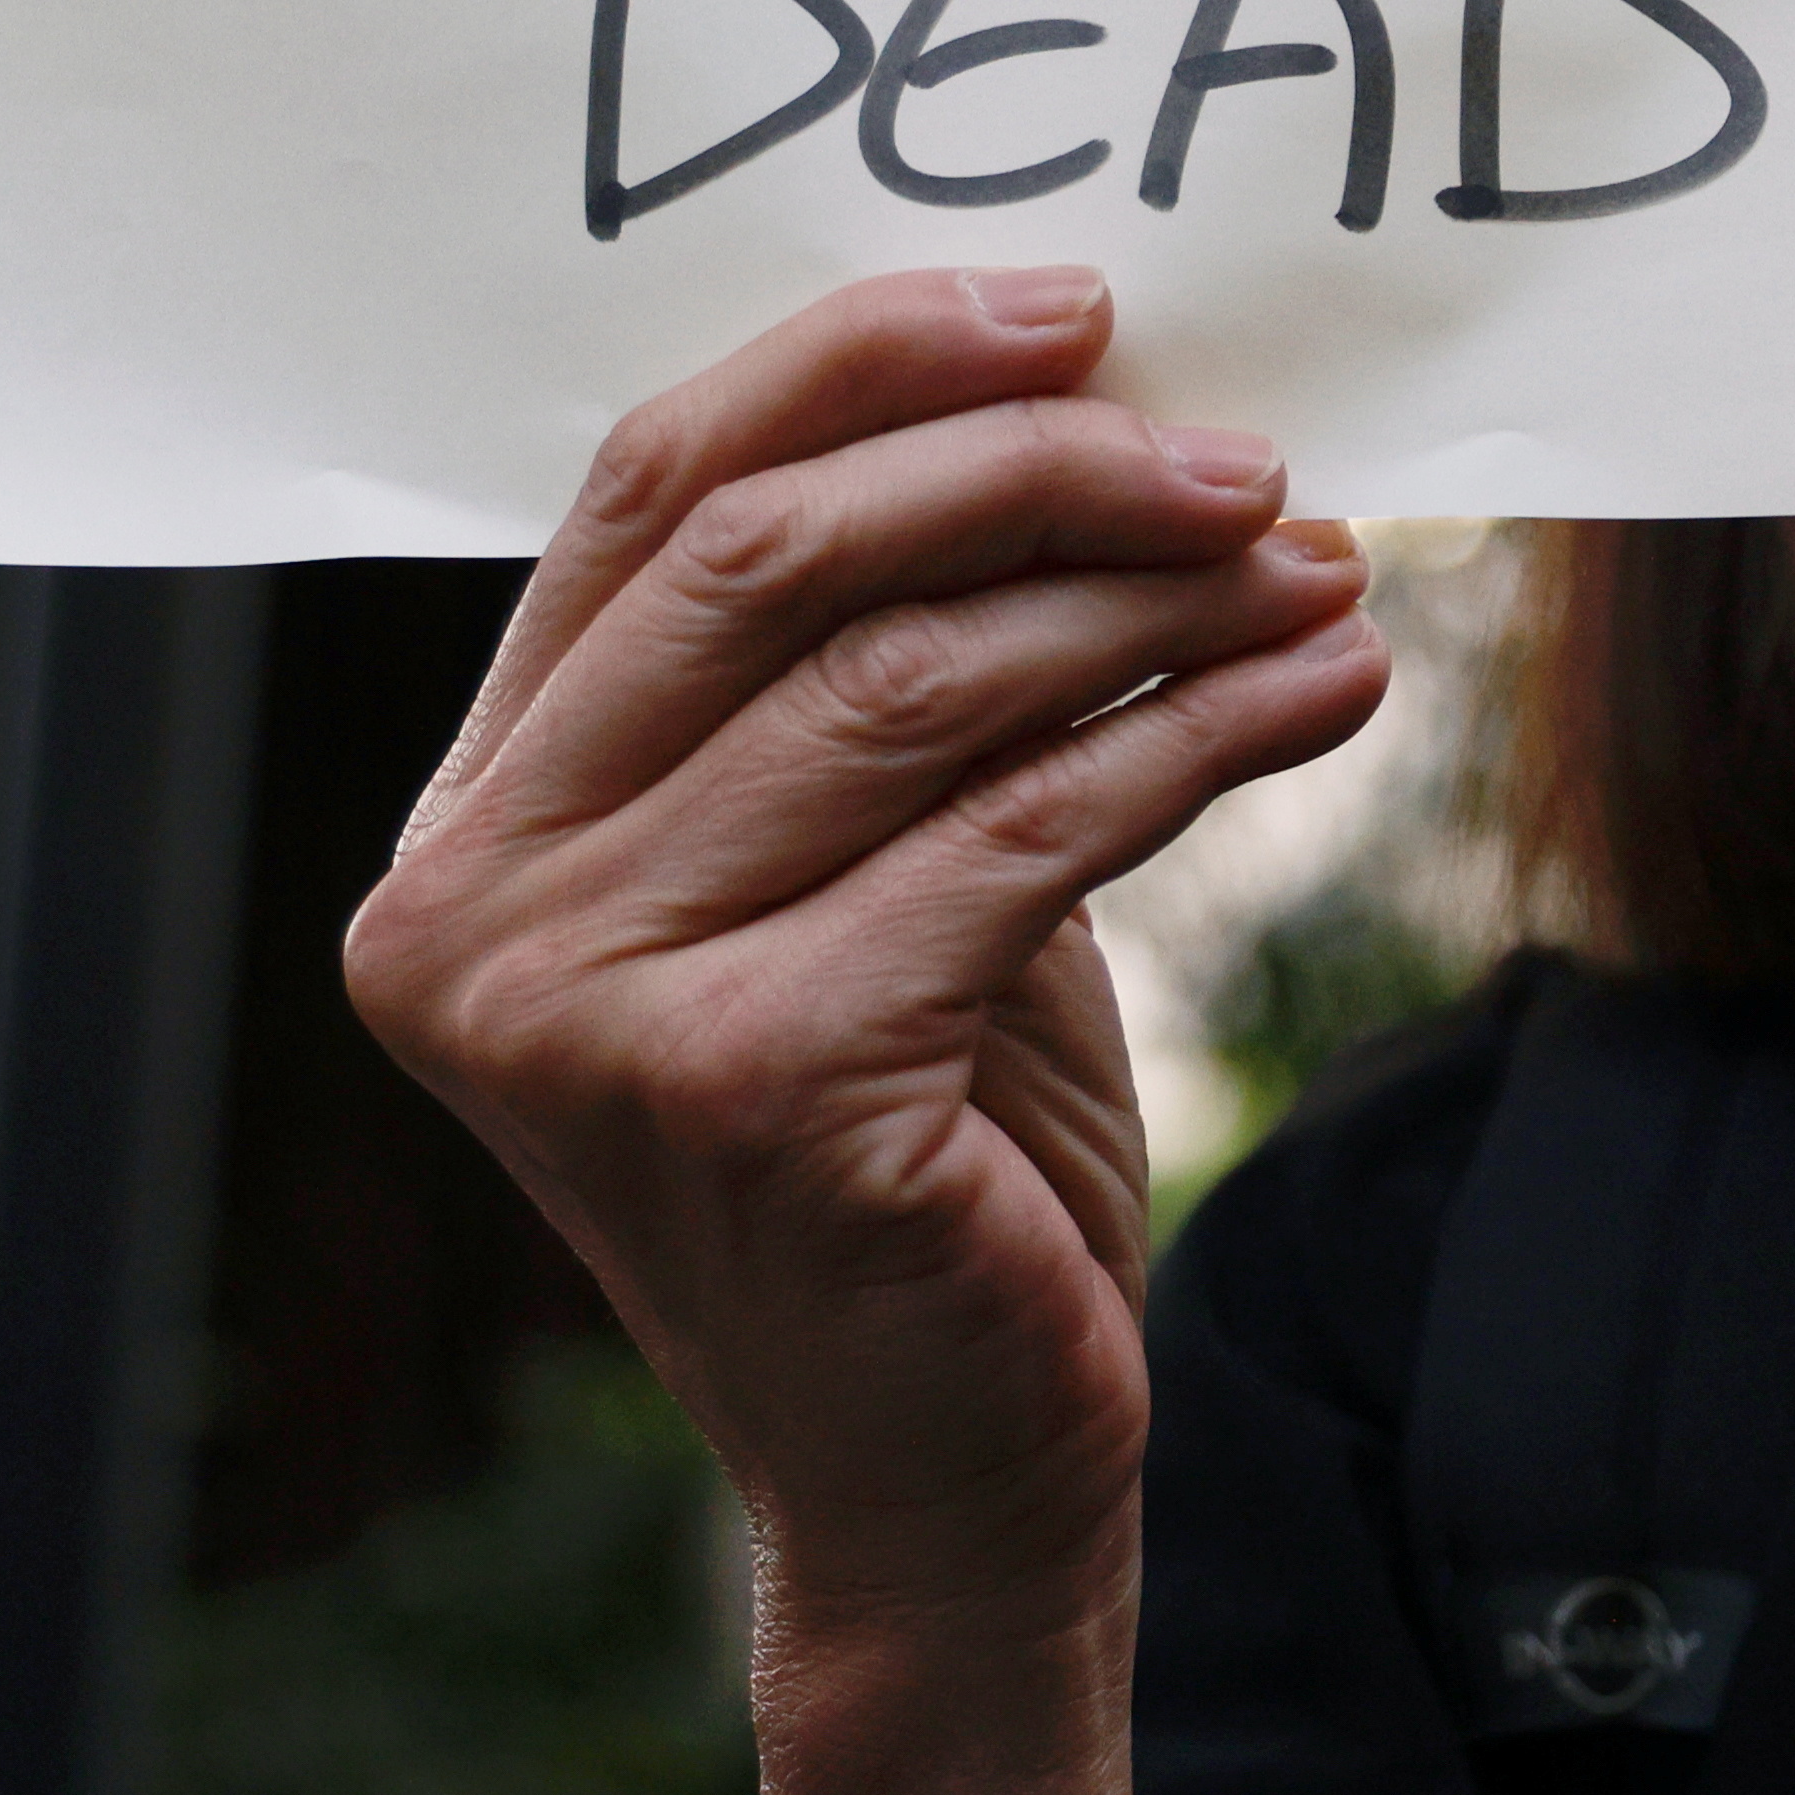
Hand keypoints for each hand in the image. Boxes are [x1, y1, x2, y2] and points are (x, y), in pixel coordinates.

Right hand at [349, 263, 1383, 1610]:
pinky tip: (1327, 690)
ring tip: (1319, 565)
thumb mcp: (862, 882)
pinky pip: (1022, 831)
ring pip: (912, 682)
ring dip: (1151, 598)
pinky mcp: (757, 1087)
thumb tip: (1074, 393)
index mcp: (466, 831)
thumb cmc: (923, 1161)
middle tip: (1242, 449)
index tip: (1075, 305)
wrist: (945, 1489)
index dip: (863, 365)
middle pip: (770, 557)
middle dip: (1030, 466)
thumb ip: (871, 675)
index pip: (645, 496)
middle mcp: (472, 914)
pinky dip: (1201, 734)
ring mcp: (588, 1011)